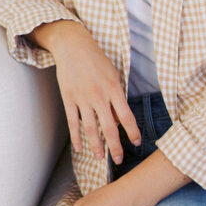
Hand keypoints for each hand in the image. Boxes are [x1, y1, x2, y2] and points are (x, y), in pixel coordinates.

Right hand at [30, 20, 140, 162]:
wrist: (73, 46)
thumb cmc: (96, 59)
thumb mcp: (112, 74)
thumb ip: (116, 97)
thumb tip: (120, 120)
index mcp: (114, 89)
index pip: (127, 116)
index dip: (132, 132)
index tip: (136, 143)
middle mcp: (99, 96)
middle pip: (109, 127)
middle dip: (115, 147)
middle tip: (118, 160)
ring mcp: (82, 98)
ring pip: (90, 128)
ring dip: (96, 146)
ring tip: (99, 158)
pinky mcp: (68, 98)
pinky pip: (73, 122)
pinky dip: (76, 137)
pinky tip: (79, 148)